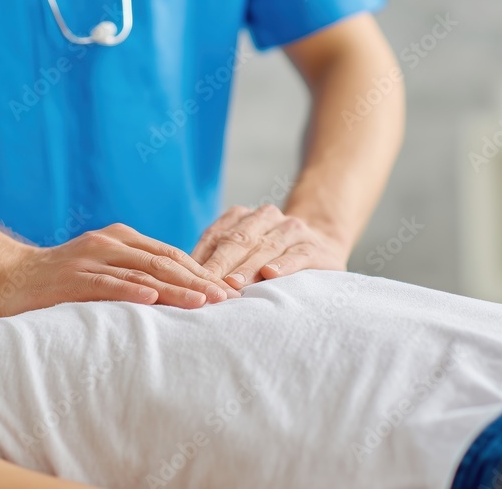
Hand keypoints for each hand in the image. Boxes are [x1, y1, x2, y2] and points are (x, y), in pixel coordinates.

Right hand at [0, 223, 240, 316]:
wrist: (10, 274)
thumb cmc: (61, 279)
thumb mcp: (101, 267)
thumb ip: (132, 273)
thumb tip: (174, 294)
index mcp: (121, 238)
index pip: (170, 254)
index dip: (200, 271)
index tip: (227, 289)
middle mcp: (110, 243)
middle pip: (164, 261)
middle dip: (198, 281)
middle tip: (226, 299)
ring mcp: (91, 258)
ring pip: (142, 273)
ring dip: (175, 289)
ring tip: (203, 303)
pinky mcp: (73, 277)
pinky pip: (106, 284)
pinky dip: (131, 291)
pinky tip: (152, 299)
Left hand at [191, 204, 348, 289]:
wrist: (321, 246)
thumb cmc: (270, 257)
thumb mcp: (243, 253)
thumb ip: (217, 260)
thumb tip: (180, 281)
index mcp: (242, 217)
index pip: (216, 236)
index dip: (202, 257)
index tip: (187, 278)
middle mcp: (265, 217)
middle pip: (238, 240)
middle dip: (221, 264)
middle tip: (207, 284)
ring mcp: (291, 229)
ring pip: (265, 247)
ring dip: (248, 267)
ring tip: (234, 284)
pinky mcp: (314, 246)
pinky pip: (297, 254)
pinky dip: (284, 264)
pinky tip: (272, 274)